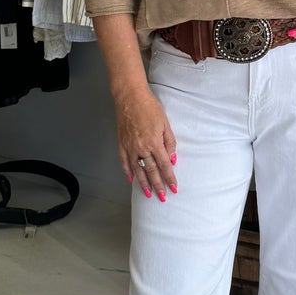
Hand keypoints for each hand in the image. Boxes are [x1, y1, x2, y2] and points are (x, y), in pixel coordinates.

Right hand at [114, 83, 177, 199]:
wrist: (130, 98)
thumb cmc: (150, 108)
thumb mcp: (165, 124)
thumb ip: (169, 142)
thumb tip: (172, 159)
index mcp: (154, 143)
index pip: (164, 165)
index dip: (169, 178)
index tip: (174, 188)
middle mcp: (141, 148)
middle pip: (151, 171)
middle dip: (158, 185)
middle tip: (162, 197)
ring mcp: (130, 147)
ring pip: (138, 170)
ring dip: (143, 183)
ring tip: (148, 194)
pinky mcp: (121, 144)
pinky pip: (125, 162)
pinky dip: (128, 172)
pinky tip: (132, 179)